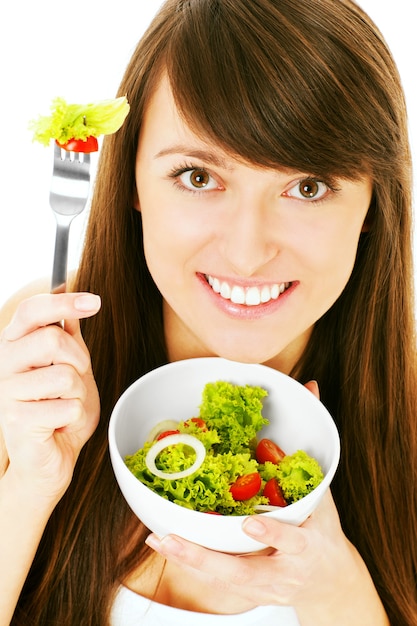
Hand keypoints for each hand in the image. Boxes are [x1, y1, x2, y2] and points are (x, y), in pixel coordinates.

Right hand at [0, 292, 100, 504]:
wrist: (52, 458)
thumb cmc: (61, 411)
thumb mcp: (73, 367)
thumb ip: (70, 338)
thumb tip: (73, 304)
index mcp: (15, 345)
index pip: (32, 311)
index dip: (63, 303)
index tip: (94, 301)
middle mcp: (4, 364)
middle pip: (51, 340)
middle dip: (78, 360)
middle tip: (75, 377)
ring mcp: (7, 392)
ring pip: (63, 376)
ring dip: (78, 393)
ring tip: (65, 405)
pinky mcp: (17, 420)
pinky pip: (67, 407)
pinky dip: (75, 417)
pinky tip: (60, 425)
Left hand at [144, 380, 387, 624]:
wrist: (329, 582)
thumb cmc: (322, 530)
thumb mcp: (324, 491)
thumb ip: (312, 439)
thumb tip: (311, 386)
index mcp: (307, 546)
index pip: (293, 540)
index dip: (273, 532)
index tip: (250, 521)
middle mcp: (282, 572)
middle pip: (242, 572)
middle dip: (206, 559)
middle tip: (173, 537)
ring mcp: (261, 586)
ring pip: (221, 578)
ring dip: (187, 559)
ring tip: (158, 538)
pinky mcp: (245, 590)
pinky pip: (214, 578)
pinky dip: (187, 561)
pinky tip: (161, 542)